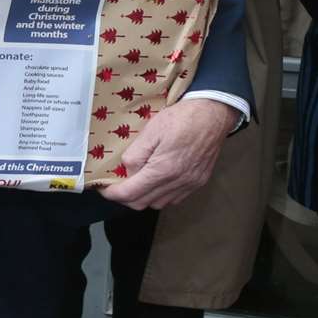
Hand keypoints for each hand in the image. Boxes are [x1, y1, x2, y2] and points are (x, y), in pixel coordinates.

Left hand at [99, 99, 237, 208]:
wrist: (214, 113)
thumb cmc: (183, 117)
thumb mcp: (151, 130)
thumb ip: (135, 154)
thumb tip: (127, 171)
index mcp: (163, 169)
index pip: (131, 193)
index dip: (113, 194)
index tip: (104, 189)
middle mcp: (177, 182)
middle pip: (143, 203)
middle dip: (126, 197)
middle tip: (117, 185)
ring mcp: (190, 184)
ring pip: (158, 204)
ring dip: (144, 197)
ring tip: (136, 181)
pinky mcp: (198, 182)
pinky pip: (174, 199)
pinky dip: (161, 194)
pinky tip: (156, 180)